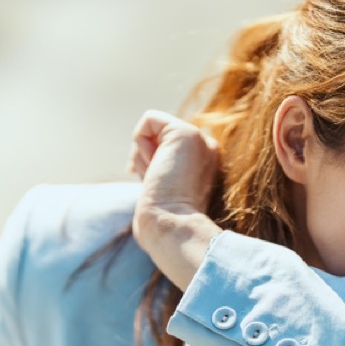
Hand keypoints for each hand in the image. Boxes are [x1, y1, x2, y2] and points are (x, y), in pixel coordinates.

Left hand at [129, 111, 222, 289]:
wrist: (172, 226)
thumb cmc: (164, 220)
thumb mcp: (164, 191)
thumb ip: (160, 170)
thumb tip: (136, 163)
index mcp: (206, 163)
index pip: (167, 147)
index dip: (151, 162)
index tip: (153, 184)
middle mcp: (207, 148)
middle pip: (159, 136)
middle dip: (146, 158)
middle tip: (156, 182)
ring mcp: (201, 139)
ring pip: (153, 128)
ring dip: (142, 154)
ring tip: (156, 177)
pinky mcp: (186, 133)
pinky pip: (149, 119)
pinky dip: (141, 141)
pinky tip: (154, 164)